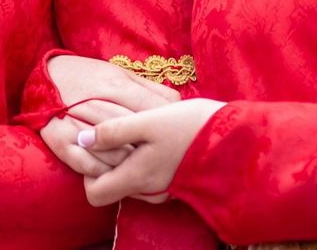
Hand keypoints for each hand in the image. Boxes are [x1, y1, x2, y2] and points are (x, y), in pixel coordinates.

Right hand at [41, 55, 178, 176]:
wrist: (45, 76)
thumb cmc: (90, 77)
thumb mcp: (119, 72)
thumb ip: (148, 88)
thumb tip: (177, 102)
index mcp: (114, 83)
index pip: (149, 108)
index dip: (165, 126)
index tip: (176, 138)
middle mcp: (95, 101)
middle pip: (133, 132)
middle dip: (150, 148)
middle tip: (164, 160)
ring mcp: (75, 122)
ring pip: (112, 152)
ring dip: (130, 164)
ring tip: (142, 170)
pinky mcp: (59, 140)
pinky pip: (87, 165)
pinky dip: (104, 173)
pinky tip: (115, 174)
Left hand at [77, 98, 225, 205]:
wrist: (235, 135)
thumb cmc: (190, 125)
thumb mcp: (148, 121)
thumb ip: (113, 132)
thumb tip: (81, 140)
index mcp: (138, 178)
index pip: (94, 194)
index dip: (87, 171)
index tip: (96, 143)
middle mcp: (148, 190)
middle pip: (110, 186)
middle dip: (106, 161)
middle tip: (116, 129)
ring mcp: (162, 188)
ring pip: (128, 180)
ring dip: (125, 158)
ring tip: (135, 128)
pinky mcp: (173, 180)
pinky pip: (145, 175)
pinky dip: (141, 159)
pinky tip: (151, 135)